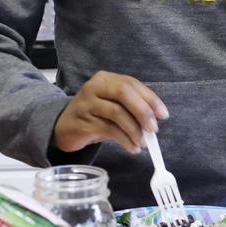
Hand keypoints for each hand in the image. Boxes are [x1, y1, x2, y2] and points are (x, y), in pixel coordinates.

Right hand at [52, 71, 168, 154]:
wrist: (63, 126)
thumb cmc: (93, 114)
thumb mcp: (111, 104)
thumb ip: (130, 107)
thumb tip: (155, 120)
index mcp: (105, 79)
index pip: (131, 83)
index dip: (150, 98)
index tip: (163, 114)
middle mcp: (94, 87)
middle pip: (123, 93)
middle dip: (142, 111)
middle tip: (153, 129)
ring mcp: (86, 104)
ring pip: (117, 113)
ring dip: (134, 130)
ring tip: (142, 143)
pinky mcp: (82, 123)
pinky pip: (108, 130)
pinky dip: (125, 140)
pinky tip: (132, 147)